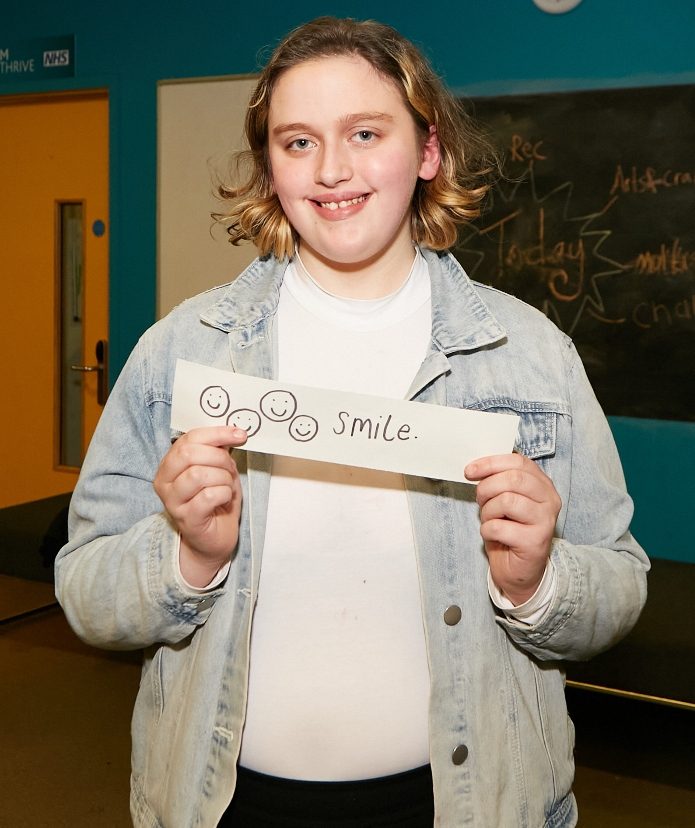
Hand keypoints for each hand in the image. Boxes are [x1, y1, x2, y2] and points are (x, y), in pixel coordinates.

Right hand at [154, 426, 247, 586]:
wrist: (213, 538)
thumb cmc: (215, 501)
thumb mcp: (217, 469)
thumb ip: (218, 450)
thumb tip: (233, 432)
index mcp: (170, 464)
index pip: (189, 438)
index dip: (217, 433)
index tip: (240, 435)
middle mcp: (164, 481)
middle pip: (190, 454)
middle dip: (220, 459)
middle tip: (230, 470)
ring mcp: (172, 501)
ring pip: (199, 474)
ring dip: (223, 479)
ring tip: (226, 488)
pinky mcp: (186, 518)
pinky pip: (208, 496)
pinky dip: (224, 494)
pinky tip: (224, 500)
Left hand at [464, 453, 560, 605]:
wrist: (519, 569)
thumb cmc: (509, 530)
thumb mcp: (505, 499)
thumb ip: (498, 481)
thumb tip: (475, 468)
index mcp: (543, 484)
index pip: (518, 462)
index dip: (491, 463)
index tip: (470, 471)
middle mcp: (549, 500)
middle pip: (513, 479)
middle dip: (487, 488)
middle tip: (480, 500)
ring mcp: (545, 521)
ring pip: (506, 501)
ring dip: (487, 511)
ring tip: (489, 520)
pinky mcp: (535, 541)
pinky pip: (498, 527)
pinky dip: (487, 530)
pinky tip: (494, 536)